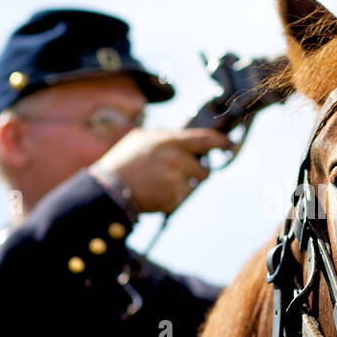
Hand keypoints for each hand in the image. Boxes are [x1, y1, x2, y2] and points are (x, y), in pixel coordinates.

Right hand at [90, 128, 231, 214]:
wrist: (108, 188)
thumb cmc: (124, 161)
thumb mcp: (142, 138)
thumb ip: (167, 137)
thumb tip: (187, 140)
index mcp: (171, 141)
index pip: (205, 140)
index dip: (221, 142)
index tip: (229, 145)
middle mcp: (177, 160)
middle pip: (204, 170)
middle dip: (195, 173)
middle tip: (176, 173)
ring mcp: (176, 180)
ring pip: (192, 185)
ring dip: (181, 185)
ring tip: (157, 182)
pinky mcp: (172, 198)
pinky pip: (180, 198)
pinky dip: (170, 197)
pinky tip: (154, 192)